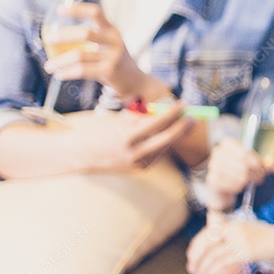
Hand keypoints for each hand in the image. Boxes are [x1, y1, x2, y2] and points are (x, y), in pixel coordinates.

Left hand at [44, 1, 159, 101]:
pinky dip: (68, 72)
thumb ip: (92, 38)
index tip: (60, 10)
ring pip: (79, 55)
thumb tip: (57, 36)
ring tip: (49, 66)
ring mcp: (113, 56)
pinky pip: (82, 70)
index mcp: (112, 31)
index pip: (95, 12)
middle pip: (85, 33)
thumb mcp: (109, 46)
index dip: (77, 9)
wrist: (137, 83)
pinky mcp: (110, 71)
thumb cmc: (116, 63)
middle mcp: (114, 41)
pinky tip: (60, 74)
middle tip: (48, 40)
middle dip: (63, 36)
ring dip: (60, 61)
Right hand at [62, 105, 190, 170]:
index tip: (183, 104)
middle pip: (168, 139)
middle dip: (182, 127)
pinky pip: (158, 155)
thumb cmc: (98, 132)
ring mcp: (138, 163)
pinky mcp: (140, 169)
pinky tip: (170, 135)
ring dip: (176, 136)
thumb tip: (163, 114)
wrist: (80, 154)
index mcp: (127, 137)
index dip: (173, 113)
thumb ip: (141, 119)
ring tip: (185, 124)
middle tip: (192, 117)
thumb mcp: (118, 120)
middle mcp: (134, 153)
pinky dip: (166, 144)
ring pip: (166, 148)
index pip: (158, 123)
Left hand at [187, 218, 273, 273]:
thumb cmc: (272, 241)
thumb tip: (219, 247)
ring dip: (203, 268)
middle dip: (196, 258)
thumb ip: (235, 237)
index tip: (191, 257)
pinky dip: (213, 272)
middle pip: (207, 243)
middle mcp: (236, 229)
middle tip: (192, 270)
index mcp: (234, 223)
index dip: (196, 246)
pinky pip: (224, 263)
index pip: (208, 232)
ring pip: (214, 255)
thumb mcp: (251, 233)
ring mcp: (241, 240)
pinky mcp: (248, 252)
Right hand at [204, 137, 273, 210]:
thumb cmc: (242, 169)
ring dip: (249, 181)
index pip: (246, 151)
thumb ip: (270, 162)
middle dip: (256, 172)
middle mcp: (218, 152)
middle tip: (260, 177)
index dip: (257, 161)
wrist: (224, 186)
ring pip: (240, 176)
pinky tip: (239, 185)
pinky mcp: (212, 180)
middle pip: (244, 164)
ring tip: (250, 180)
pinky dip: (240, 187)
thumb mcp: (257, 163)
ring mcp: (213, 166)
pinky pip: (233, 186)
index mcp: (228, 143)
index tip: (263, 168)